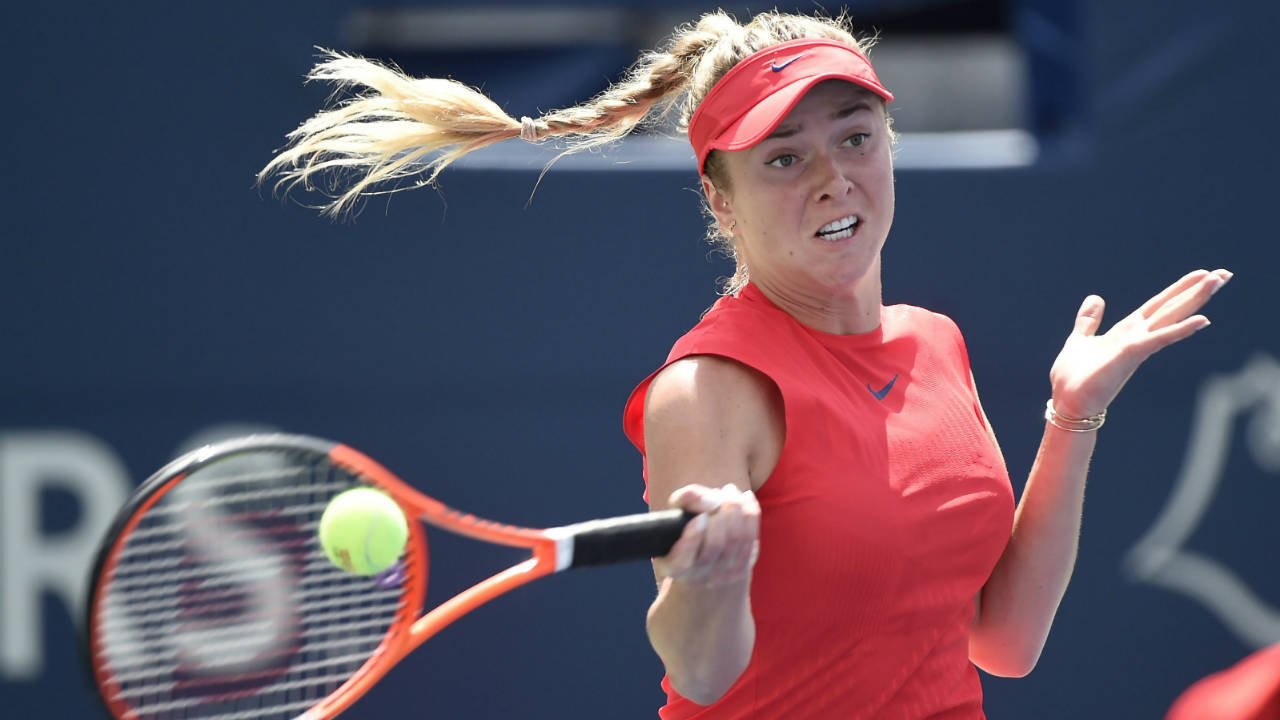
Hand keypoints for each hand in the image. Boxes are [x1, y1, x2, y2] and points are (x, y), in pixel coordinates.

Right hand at [653, 484, 759, 587]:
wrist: (703, 552)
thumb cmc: (686, 524)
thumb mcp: (678, 509)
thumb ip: (687, 499)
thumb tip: (714, 501)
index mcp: (671, 566)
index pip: (681, 559)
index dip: (693, 537)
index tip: (701, 517)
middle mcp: (695, 578)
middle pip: (716, 545)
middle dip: (722, 513)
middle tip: (719, 494)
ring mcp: (719, 578)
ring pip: (736, 539)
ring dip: (737, 508)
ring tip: (730, 491)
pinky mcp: (739, 572)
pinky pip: (751, 538)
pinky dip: (751, 513)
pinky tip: (746, 498)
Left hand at [1049, 268, 1231, 417]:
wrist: (1068, 404)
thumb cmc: (1074, 379)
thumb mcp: (1080, 340)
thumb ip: (1089, 321)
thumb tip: (1095, 298)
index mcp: (1126, 332)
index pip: (1157, 305)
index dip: (1178, 289)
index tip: (1202, 273)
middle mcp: (1137, 337)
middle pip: (1171, 308)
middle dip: (1196, 291)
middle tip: (1225, 273)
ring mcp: (1136, 346)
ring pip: (1170, 317)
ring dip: (1195, 299)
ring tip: (1218, 281)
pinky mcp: (1130, 355)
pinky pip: (1158, 339)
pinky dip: (1179, 330)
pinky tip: (1202, 320)